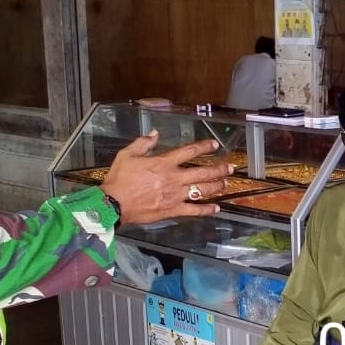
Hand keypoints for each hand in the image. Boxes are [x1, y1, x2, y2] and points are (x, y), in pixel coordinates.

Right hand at [102, 133, 233, 224]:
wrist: (114, 204)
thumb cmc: (120, 179)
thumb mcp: (127, 155)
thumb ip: (143, 143)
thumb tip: (154, 133)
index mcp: (164, 163)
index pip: (189, 152)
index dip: (204, 147)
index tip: (214, 145)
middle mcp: (174, 178)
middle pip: (202, 173)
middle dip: (218, 169)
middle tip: (229, 168)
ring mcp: (176, 196)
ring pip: (202, 190)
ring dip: (216, 186)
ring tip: (225, 183)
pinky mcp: (173, 210)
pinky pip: (194, 210)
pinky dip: (207, 210)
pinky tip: (216, 208)